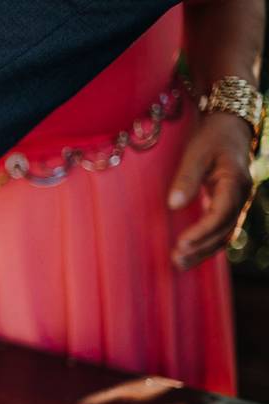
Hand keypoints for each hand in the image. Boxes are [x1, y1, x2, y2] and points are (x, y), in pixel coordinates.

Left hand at [167, 112, 254, 269]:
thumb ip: (186, 179)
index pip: (220, 214)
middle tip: (176, 259)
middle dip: (201, 247)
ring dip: (204, 251)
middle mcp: (242, 196)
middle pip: (225, 230)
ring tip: (179, 263)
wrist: (230, 127)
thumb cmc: (211, 138)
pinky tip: (191, 253)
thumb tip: (174, 205)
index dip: (202, 231)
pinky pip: (222, 229)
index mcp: (235, 183)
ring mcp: (239, 202)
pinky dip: (208, 243)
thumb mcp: (196, 153)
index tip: (181, 243)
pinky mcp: (230, 205)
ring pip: (225, 233)